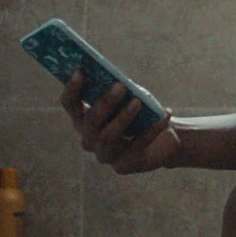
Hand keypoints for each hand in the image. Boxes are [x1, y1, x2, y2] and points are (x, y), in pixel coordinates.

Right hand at [60, 70, 178, 174]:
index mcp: (84, 118)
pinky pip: (136, 146)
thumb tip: (116, 78)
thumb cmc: (142, 113)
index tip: (80, 71)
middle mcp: (89, 138)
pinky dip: (152, 129)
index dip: (72, 88)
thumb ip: (120, 90)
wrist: (164, 140)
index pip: (70, 104)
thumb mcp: (131, 98)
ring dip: (123, 117)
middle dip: (104, 102)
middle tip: (120, 85)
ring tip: (138, 102)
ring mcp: (104, 154)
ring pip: (108, 136)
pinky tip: (165, 114)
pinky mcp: (123, 166)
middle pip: (90, 121)